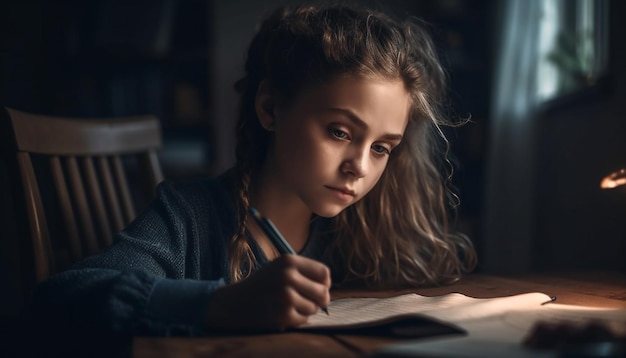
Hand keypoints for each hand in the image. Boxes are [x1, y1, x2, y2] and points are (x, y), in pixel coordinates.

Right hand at [205, 255, 330, 330]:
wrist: (233, 303)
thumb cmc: (261, 285)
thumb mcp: (279, 268)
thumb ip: (304, 273)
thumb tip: (328, 287)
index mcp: (289, 261)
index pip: (324, 273)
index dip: (324, 282)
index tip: (317, 287)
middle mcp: (288, 277)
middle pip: (324, 292)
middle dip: (318, 299)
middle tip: (306, 300)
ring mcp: (286, 297)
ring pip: (314, 308)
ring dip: (305, 309)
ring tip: (288, 305)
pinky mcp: (283, 316)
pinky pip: (304, 320)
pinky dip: (297, 319)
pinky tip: (282, 313)